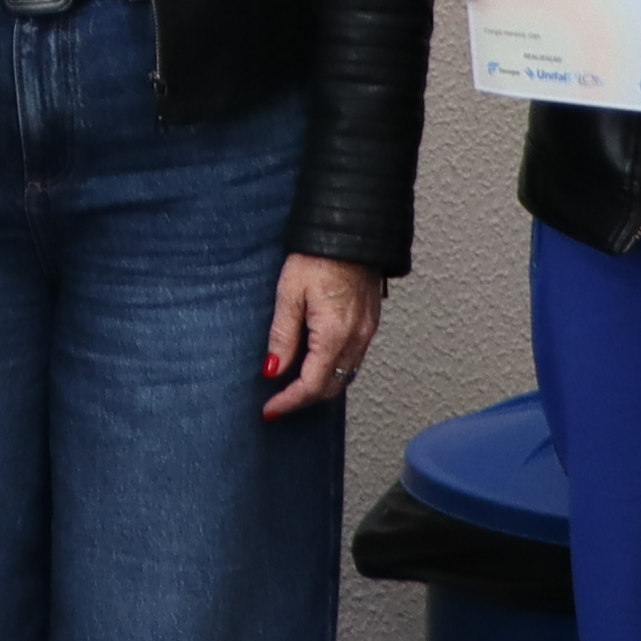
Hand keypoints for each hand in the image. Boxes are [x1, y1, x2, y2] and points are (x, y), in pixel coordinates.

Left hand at [261, 256, 382, 416]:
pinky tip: (316, 365)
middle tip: (278, 403)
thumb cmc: (318, 255)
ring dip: (319, 387)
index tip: (271, 409)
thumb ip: (282, 336)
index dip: (290, 401)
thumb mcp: (289, 294)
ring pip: (345, 375)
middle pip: (331, 387)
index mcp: (334, 334)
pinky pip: (353, 359)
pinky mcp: (370, 322)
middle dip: (304, 399)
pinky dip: (334, 370)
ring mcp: (367, 331)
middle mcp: (356, 338)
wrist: (351, 230)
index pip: (312, 384)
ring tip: (293, 388)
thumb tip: (274, 370)